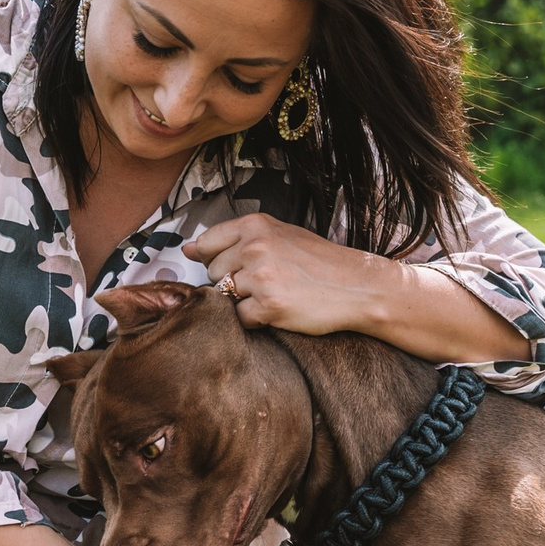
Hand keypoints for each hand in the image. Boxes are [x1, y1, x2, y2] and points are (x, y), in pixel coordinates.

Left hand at [184, 214, 389, 335]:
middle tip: (266, 283)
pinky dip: (255, 320)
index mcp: (255, 225)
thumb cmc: (319, 262)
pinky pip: (240, 318)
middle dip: (233, 283)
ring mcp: (261, 277)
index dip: (216, 260)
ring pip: (225, 296)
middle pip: (214, 273)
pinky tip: (278, 310)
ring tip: (275, 295)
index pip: (206, 243)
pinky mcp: (269, 306)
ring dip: (245, 301)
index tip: (234, 266)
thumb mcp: (279, 235)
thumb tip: (187, 249)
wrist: (357, 286)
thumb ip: (234, 239)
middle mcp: (255, 247)